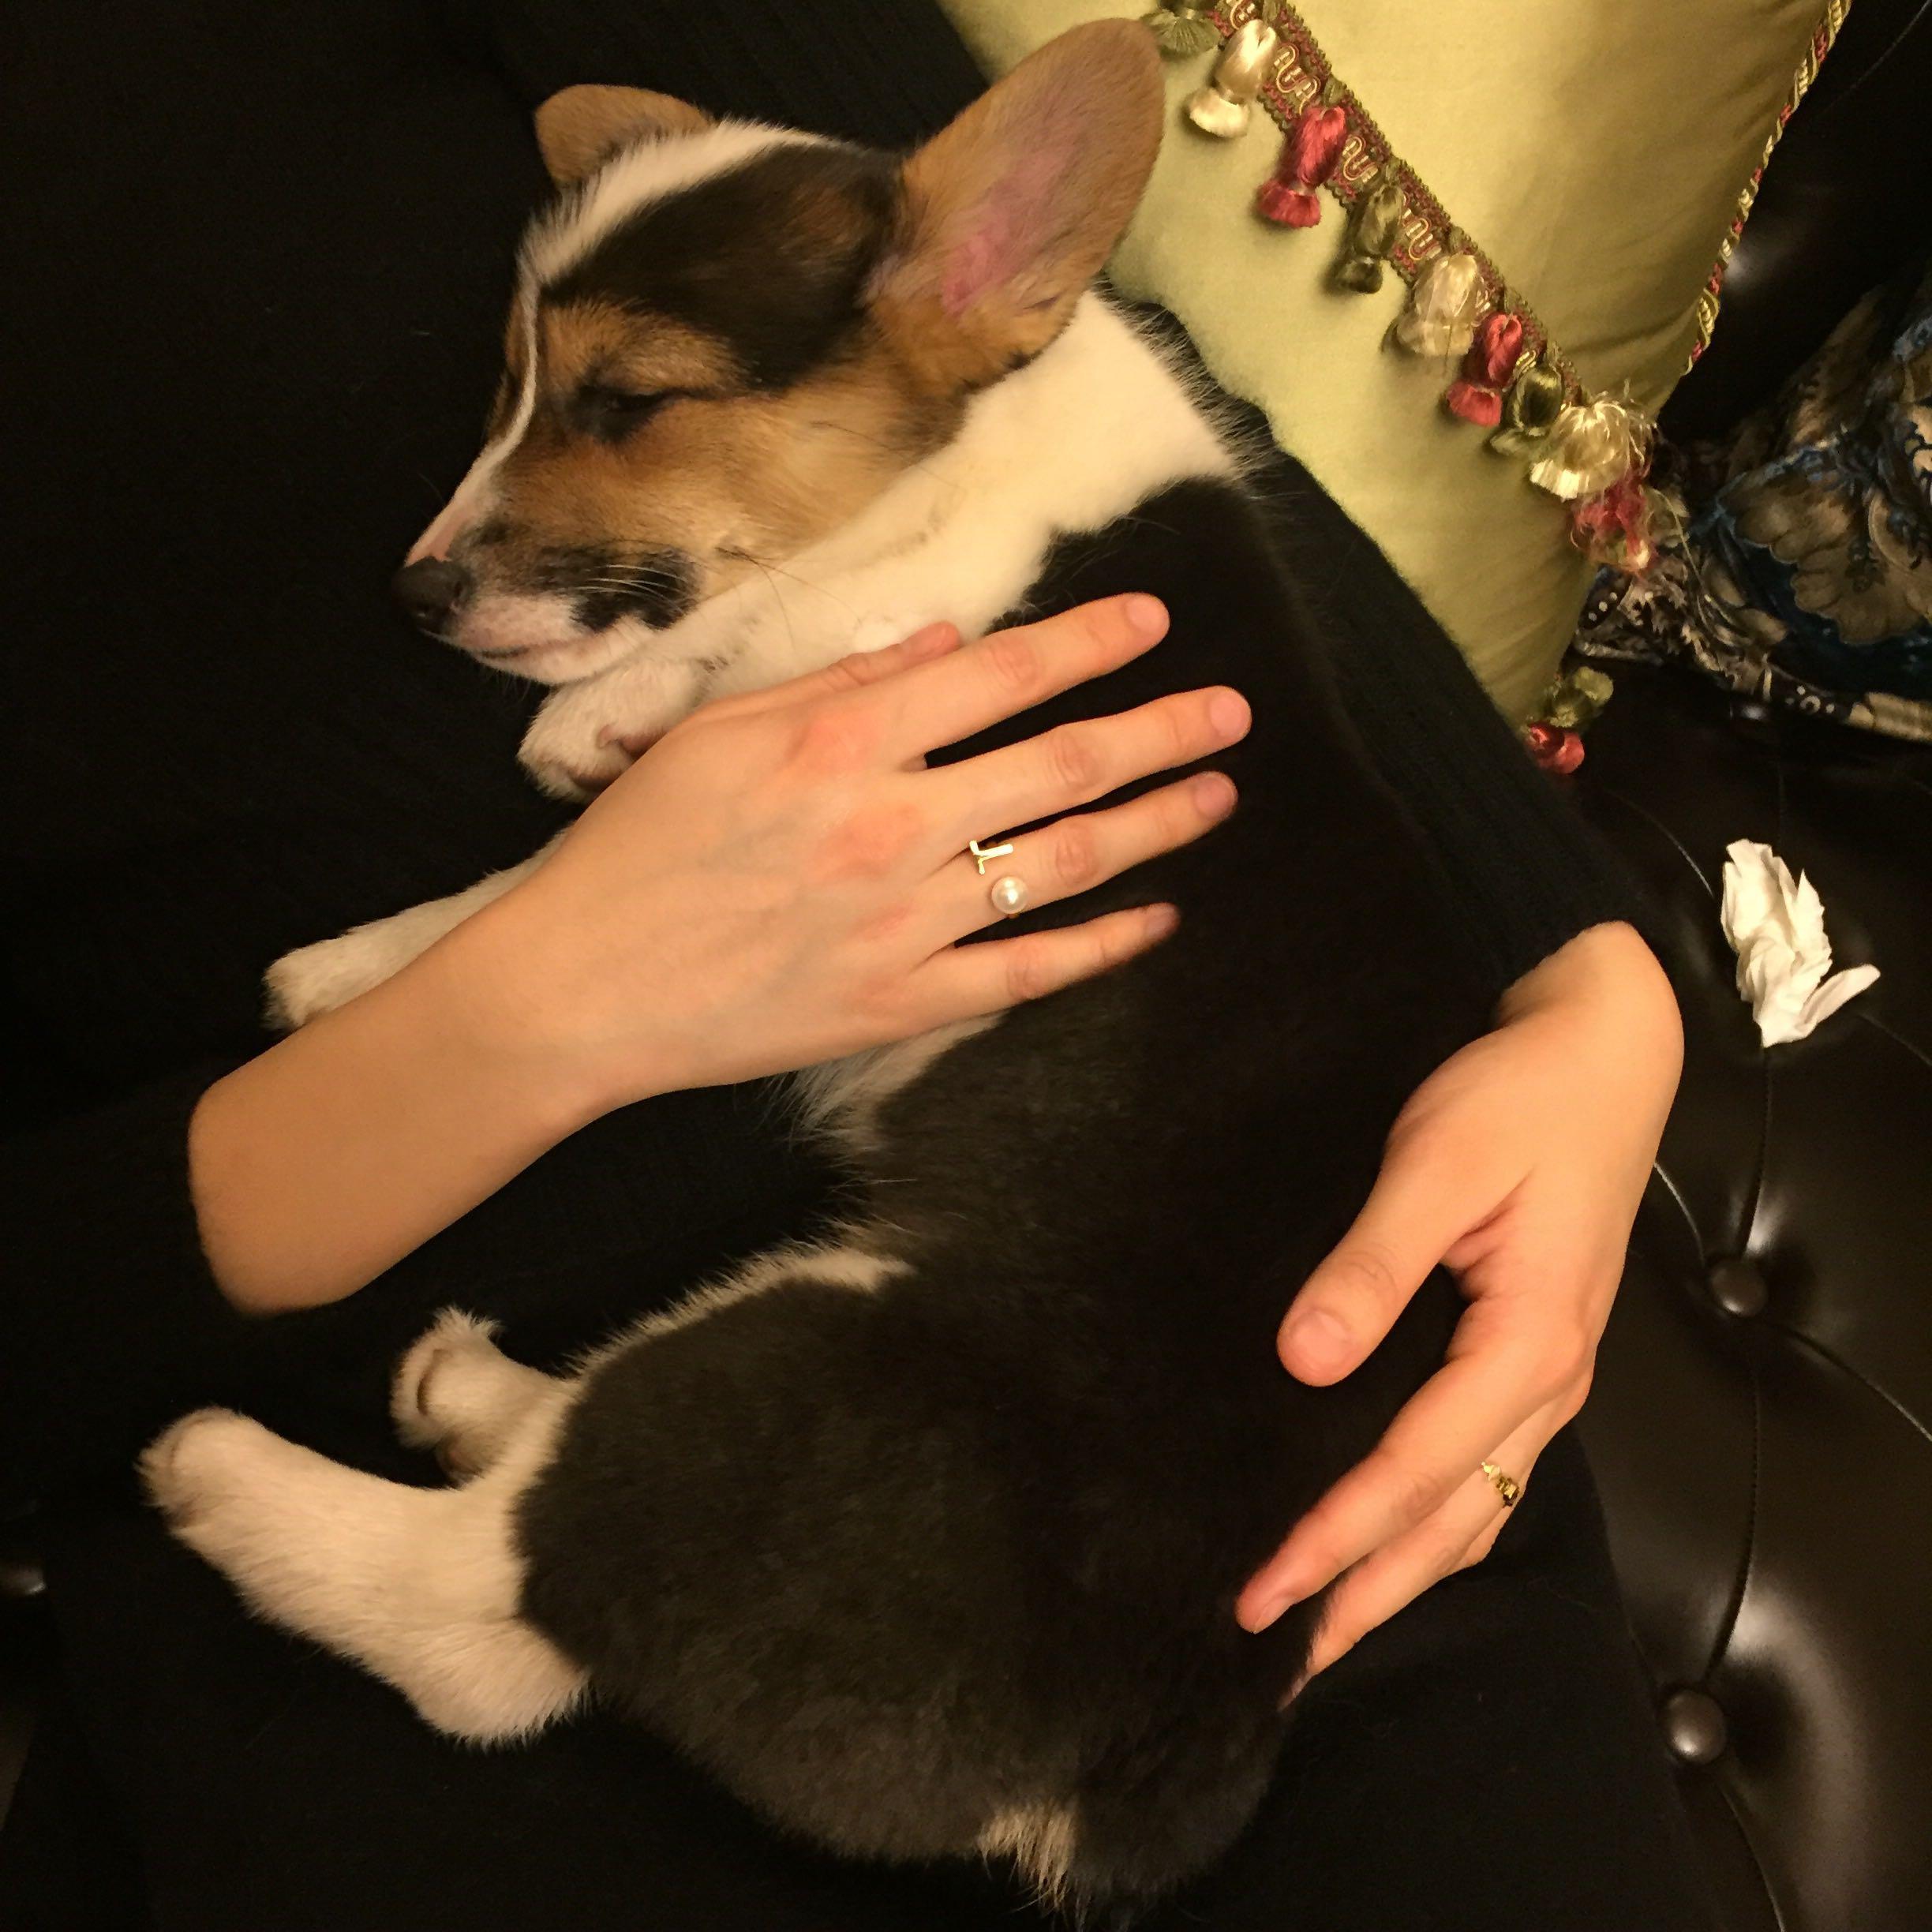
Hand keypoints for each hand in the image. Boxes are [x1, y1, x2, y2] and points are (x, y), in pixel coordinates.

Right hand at [475, 593, 1249, 1113]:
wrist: (582, 989)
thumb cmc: (636, 847)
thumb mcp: (717, 732)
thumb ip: (840, 679)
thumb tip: (947, 641)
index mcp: (841, 742)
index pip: (1000, 676)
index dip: (1088, 644)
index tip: (1154, 621)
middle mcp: (890, 827)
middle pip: (1059, 767)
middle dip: (1160, 732)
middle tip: (1232, 712)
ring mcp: (904, 924)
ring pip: (1063, 866)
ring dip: (1154, 826)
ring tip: (1217, 796)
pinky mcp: (902, 1005)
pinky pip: (1026, 973)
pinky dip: (1099, 946)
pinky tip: (1155, 918)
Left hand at [1235, 922, 1681, 1674]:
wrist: (1602, 1056)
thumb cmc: (1519, 1099)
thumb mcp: (1438, 1164)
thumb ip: (1372, 1264)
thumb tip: (1305, 1360)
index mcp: (1528, 1343)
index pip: (1414, 1471)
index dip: (1333, 1539)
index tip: (1261, 1594)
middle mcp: (1549, 1384)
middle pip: (1452, 1523)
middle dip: (1365, 1597)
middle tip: (1278, 1663)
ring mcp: (1547, 1378)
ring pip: (1473, 1512)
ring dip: (1399, 1576)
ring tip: (1324, 1632)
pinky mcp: (1530, 1358)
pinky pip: (1481, 1472)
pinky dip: (1428, 1525)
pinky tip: (1381, 1539)